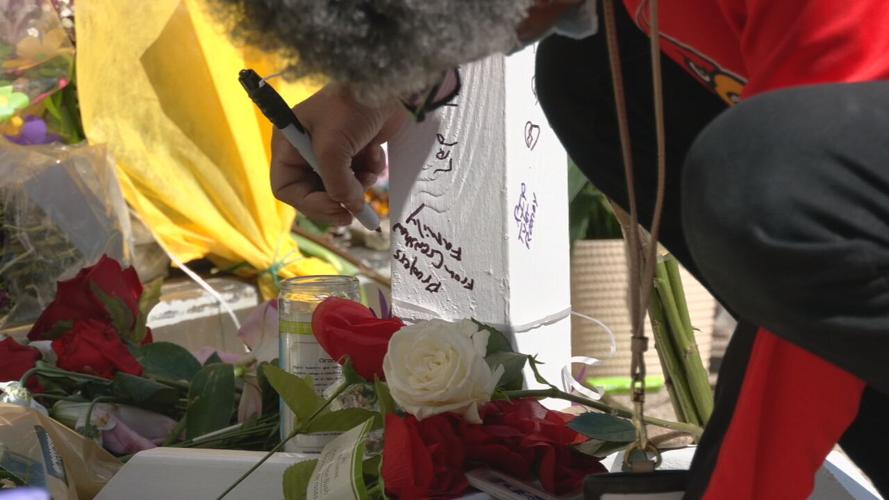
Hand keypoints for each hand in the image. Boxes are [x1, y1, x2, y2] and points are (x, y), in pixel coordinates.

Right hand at [270, 84, 405, 224]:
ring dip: (357, 185)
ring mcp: (331, 151)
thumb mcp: (335, 148)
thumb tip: (348, 208)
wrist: (387, 84)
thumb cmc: (351, 107)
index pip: (286, 188)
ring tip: (369, 172)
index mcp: (290, 144)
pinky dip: (370, 170)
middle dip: (337, 199)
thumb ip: (336, 184)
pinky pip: (358, 175)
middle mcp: (306, 150)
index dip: (309, 204)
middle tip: (355, 212)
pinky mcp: (354, 150)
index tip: (336, 210)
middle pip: (314, 193)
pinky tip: (376, 155)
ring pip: (339, 187)